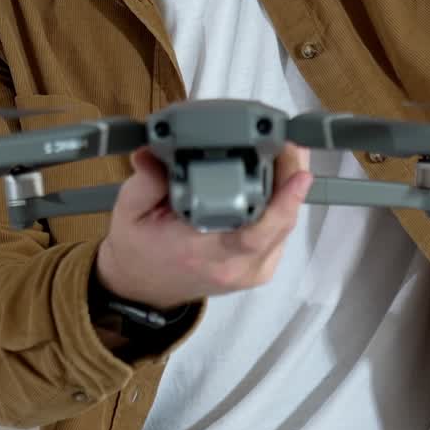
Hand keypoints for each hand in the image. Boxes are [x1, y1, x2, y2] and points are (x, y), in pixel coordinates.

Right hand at [94, 142, 312, 311]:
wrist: (142, 286)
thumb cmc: (139, 250)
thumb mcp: (129, 212)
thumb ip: (144, 182)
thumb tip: (153, 152)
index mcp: (201, 254)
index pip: (252, 234)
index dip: (282, 204)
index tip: (300, 175)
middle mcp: (233, 267)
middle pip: (279, 224)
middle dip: (290, 179)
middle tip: (290, 143)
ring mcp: (251, 271)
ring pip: (285, 227)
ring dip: (289, 189)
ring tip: (285, 152)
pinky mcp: (260, 268)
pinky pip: (281, 233)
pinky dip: (283, 205)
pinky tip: (278, 178)